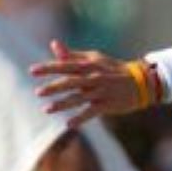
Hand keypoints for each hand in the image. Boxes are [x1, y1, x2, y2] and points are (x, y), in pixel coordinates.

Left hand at [32, 41, 149, 124]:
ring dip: (62, 104)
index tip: (32, 71)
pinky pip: (91, 112)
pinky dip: (80, 118)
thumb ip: (72, 55)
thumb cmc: (112, 69)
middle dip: (53, 87)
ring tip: (47, 109)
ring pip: (78, 98)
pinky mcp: (107, 104)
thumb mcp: (94, 59)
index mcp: (89, 64)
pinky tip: (68, 125)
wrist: (140, 82)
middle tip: (38, 92)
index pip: (65, 65)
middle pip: (70, 82)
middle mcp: (94, 77)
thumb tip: (53, 45)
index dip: (48, 68)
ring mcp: (101, 91)